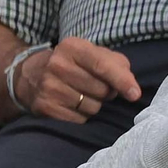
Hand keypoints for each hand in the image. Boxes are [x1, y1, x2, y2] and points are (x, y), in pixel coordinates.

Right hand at [17, 37, 140, 122]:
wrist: (31, 75)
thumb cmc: (75, 64)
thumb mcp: (94, 54)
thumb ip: (118, 65)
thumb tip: (131, 88)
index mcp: (72, 47)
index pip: (103, 66)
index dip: (122, 81)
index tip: (135, 95)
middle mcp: (57, 65)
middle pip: (101, 90)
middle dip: (107, 92)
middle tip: (97, 87)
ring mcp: (48, 86)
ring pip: (92, 107)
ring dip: (95, 105)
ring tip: (83, 95)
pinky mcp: (44, 106)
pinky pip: (79, 120)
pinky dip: (82, 115)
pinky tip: (73, 105)